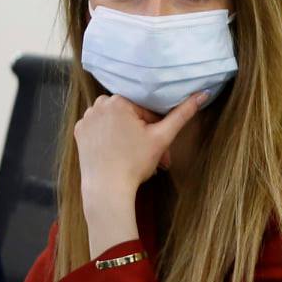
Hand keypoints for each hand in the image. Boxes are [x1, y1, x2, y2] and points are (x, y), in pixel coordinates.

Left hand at [75, 93, 203, 252]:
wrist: (107, 188)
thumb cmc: (135, 162)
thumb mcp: (162, 137)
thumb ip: (182, 114)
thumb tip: (203, 93)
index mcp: (118, 101)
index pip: (145, 109)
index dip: (155, 127)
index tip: (158, 144)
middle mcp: (98, 104)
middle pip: (129, 113)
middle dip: (141, 130)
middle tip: (149, 152)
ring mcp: (86, 118)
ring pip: (115, 119)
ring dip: (126, 131)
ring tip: (133, 153)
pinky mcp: (78, 132)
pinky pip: (99, 127)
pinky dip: (109, 136)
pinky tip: (116, 151)